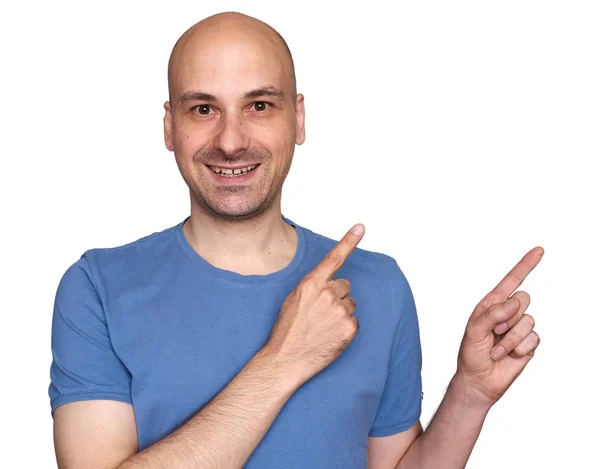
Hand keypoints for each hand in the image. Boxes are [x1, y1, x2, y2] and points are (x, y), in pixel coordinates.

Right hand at [264, 224, 364, 385]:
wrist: (286, 359)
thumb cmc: (287, 330)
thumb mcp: (293, 300)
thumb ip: (313, 287)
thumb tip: (330, 284)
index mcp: (311, 283)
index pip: (334, 258)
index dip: (349, 241)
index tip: (361, 227)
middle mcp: (327, 293)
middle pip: (345, 286)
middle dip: (337, 296)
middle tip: (321, 313)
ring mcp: (340, 310)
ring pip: (350, 305)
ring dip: (341, 313)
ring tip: (323, 327)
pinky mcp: (349, 328)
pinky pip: (354, 322)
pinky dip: (345, 329)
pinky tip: (330, 336)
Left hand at [456, 246, 543, 406]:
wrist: (479, 380)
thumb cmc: (471, 354)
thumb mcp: (474, 330)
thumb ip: (493, 313)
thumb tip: (514, 301)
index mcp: (492, 304)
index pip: (511, 280)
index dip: (525, 265)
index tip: (539, 251)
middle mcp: (507, 313)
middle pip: (523, 299)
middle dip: (507, 317)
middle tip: (493, 332)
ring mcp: (519, 328)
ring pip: (528, 321)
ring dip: (510, 338)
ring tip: (496, 348)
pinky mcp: (528, 343)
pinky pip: (533, 338)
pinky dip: (518, 348)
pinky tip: (507, 355)